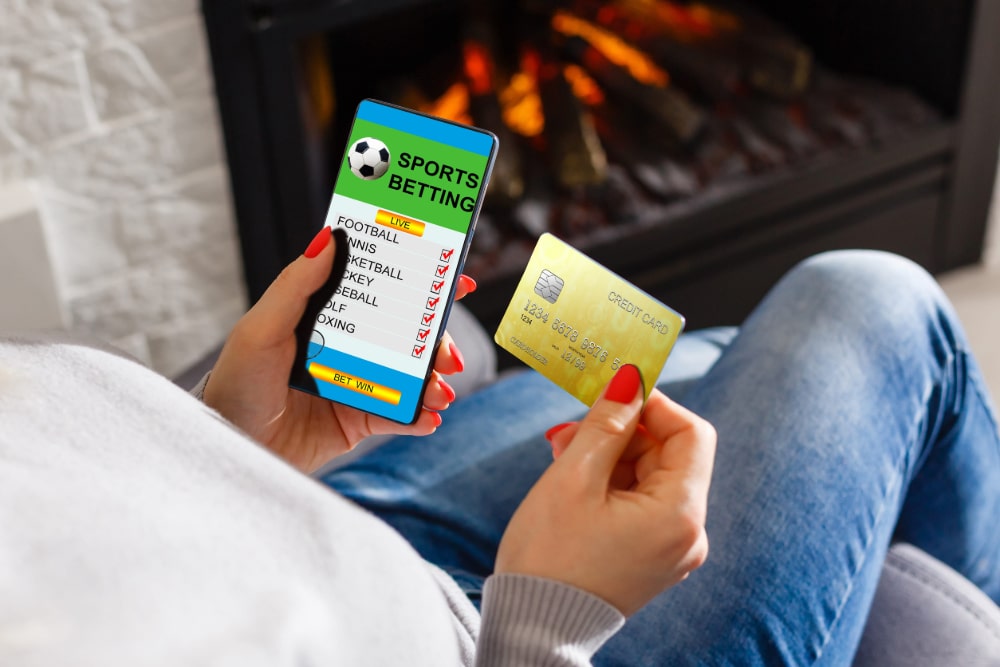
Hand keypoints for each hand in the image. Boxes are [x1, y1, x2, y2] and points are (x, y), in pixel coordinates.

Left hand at [203, 227, 475, 472]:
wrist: (230, 449)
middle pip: (406, 333)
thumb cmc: (235, 385)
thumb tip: (327, 237)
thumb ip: (297, 284)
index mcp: (325, 315)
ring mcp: (357, 383)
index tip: (453, 276)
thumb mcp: (262, 329)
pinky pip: (401, 416)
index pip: (378, 288)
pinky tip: (429, 416)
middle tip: (447, 353)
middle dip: (435, 340)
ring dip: (433, 381)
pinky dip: (421, 416)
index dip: (417, 280)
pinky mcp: (360, 421)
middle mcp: (346, 346)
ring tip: (438, 392)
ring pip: (411, 375)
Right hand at [494, 364, 715, 615]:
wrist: (532, 626)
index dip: (655, 405)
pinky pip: (640, 503)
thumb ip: (607, 423)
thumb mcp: (574, 477)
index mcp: (679, 515)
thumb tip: (631, 378)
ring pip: (650, 476)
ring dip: (609, 455)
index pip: (692, 434)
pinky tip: (571, 479)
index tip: (614, 393)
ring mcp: (671, 550)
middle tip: (569, 429)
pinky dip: (610, 483)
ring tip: (560, 454)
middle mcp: (687, 534)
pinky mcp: (651, 558)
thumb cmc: (549, 556)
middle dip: (621, 432)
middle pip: (668, 454)